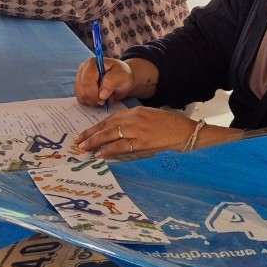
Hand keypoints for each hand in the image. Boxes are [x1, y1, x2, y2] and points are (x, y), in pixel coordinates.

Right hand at [75, 57, 136, 106]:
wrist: (122, 78)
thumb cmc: (122, 75)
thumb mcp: (122, 76)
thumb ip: (112, 82)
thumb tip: (101, 95)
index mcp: (92, 63)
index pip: (87, 81)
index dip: (94, 93)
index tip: (104, 99)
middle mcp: (83, 69)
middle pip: (81, 89)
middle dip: (93, 98)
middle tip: (104, 101)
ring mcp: (80, 78)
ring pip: (80, 95)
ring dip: (92, 101)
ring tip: (103, 99)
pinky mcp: (80, 87)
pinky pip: (80, 99)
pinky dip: (89, 102)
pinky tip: (98, 99)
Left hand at [75, 109, 194, 158]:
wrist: (188, 133)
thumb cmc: (171, 126)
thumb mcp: (151, 117)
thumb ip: (135, 121)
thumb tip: (118, 130)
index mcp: (136, 111)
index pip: (110, 119)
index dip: (96, 127)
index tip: (85, 133)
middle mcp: (134, 119)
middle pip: (107, 126)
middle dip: (91, 134)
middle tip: (78, 141)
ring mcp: (138, 130)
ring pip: (110, 135)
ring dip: (95, 142)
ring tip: (85, 148)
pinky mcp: (143, 143)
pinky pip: (121, 147)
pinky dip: (109, 150)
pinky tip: (100, 154)